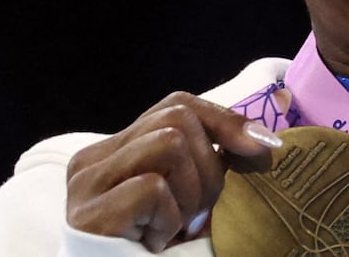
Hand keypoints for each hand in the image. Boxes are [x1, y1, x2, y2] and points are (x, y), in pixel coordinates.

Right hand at [66, 91, 285, 251]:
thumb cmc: (158, 254)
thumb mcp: (187, 200)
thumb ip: (206, 164)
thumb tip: (262, 139)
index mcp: (114, 152)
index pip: (176, 105)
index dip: (224, 120)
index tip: (263, 146)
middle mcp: (92, 160)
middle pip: (176, 119)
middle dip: (208, 167)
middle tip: (199, 216)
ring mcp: (86, 185)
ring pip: (169, 143)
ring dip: (190, 193)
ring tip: (176, 230)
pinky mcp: (89, 214)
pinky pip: (153, 188)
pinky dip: (168, 220)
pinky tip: (153, 244)